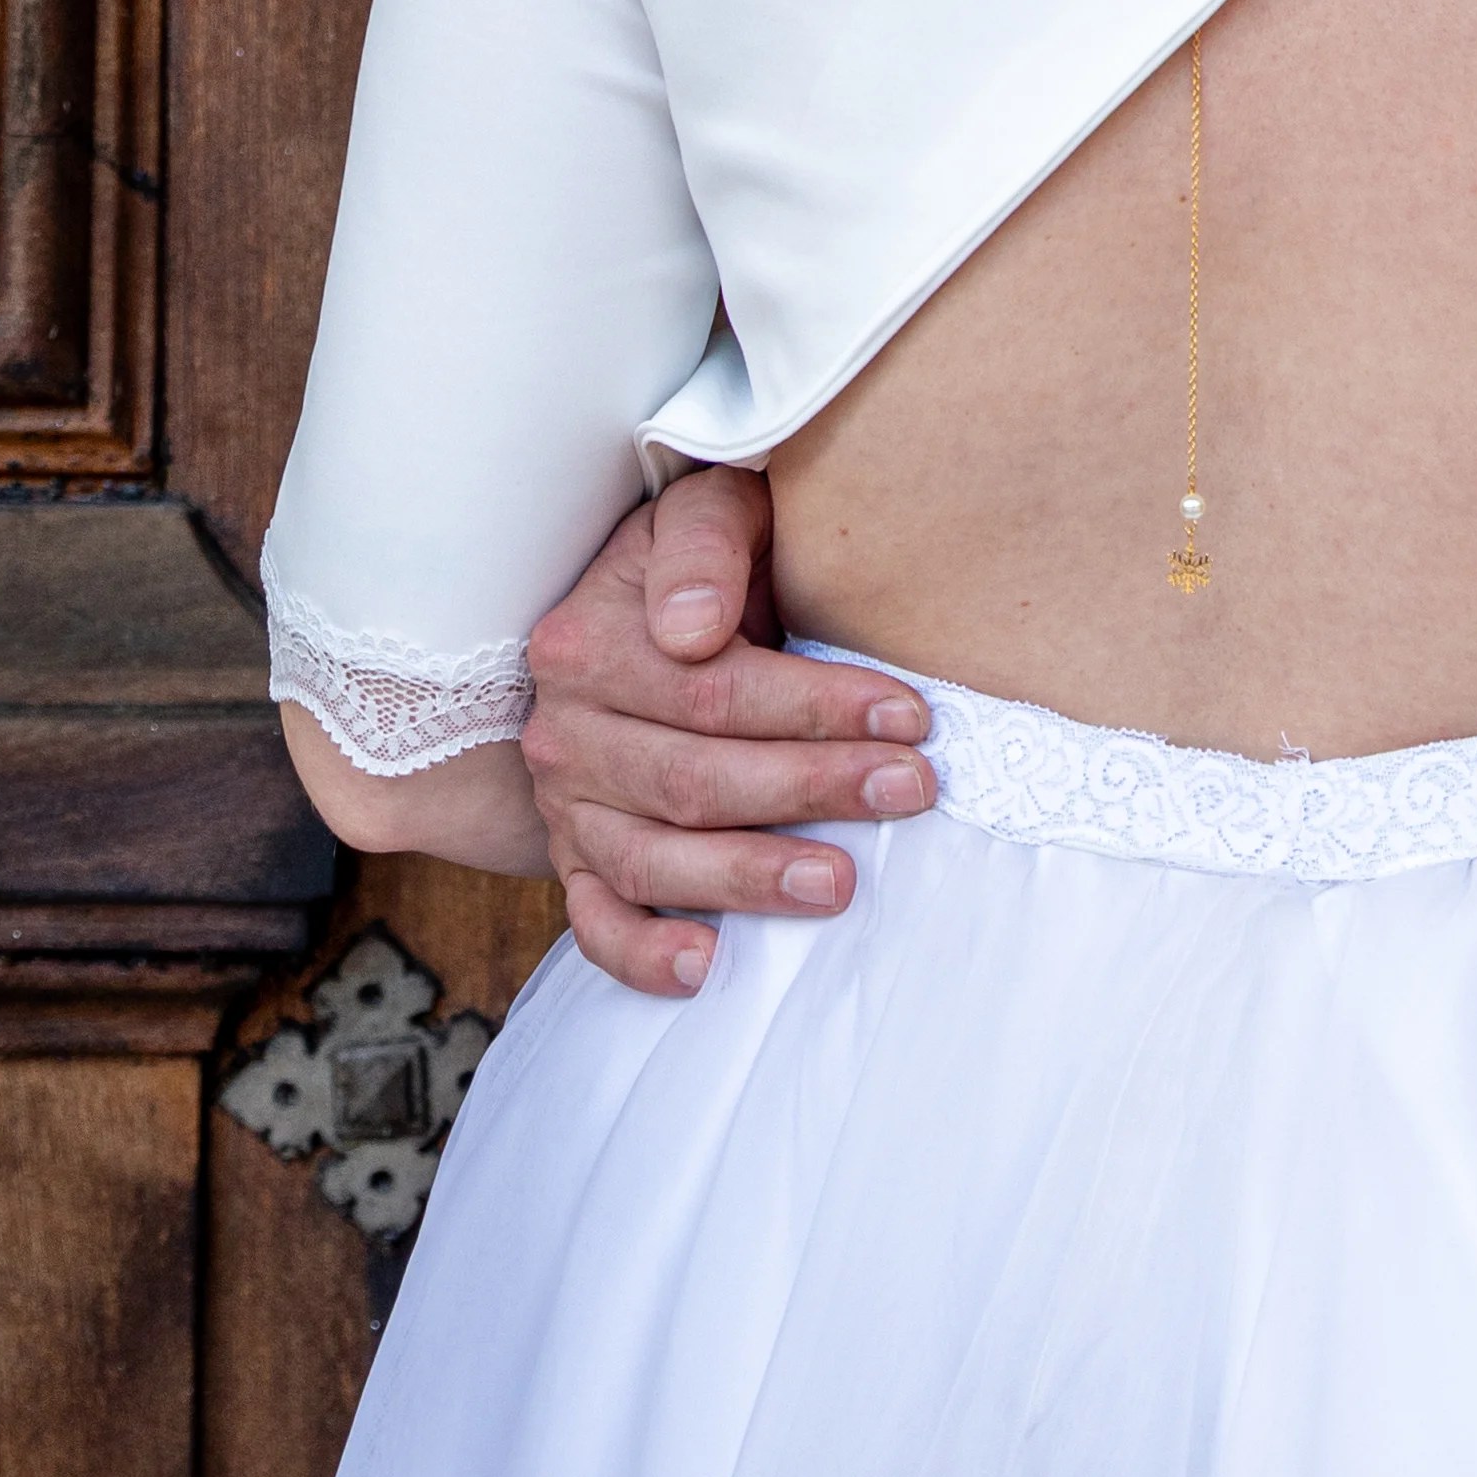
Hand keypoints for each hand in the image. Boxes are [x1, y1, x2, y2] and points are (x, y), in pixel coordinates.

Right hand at [520, 469, 933, 998]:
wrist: (649, 607)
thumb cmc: (707, 558)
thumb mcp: (708, 510)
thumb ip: (705, 544)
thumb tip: (693, 625)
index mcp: (589, 640)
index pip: (712, 689)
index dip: (816, 706)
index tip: (908, 715)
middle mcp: (566, 730)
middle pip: (694, 778)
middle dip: (813, 786)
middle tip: (910, 789)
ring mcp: (566, 804)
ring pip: (652, 859)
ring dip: (749, 878)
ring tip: (842, 882)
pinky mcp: (574, 860)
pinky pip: (595, 922)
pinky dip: (643, 954)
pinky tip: (706, 966)